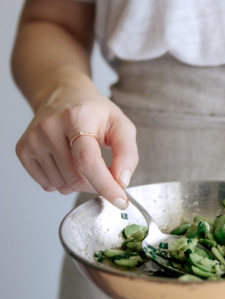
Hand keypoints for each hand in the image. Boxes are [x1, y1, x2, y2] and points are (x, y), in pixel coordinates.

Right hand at [16, 69, 137, 208]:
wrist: (63, 96)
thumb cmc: (94, 112)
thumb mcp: (121, 125)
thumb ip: (127, 154)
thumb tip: (122, 181)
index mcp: (77, 117)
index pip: (88, 160)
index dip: (105, 185)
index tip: (120, 202)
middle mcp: (50, 127)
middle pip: (76, 179)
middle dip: (96, 184)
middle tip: (103, 171)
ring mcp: (34, 140)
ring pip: (62, 186)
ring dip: (79, 183)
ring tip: (81, 161)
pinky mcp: (24, 150)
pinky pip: (48, 185)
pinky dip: (62, 182)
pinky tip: (66, 162)